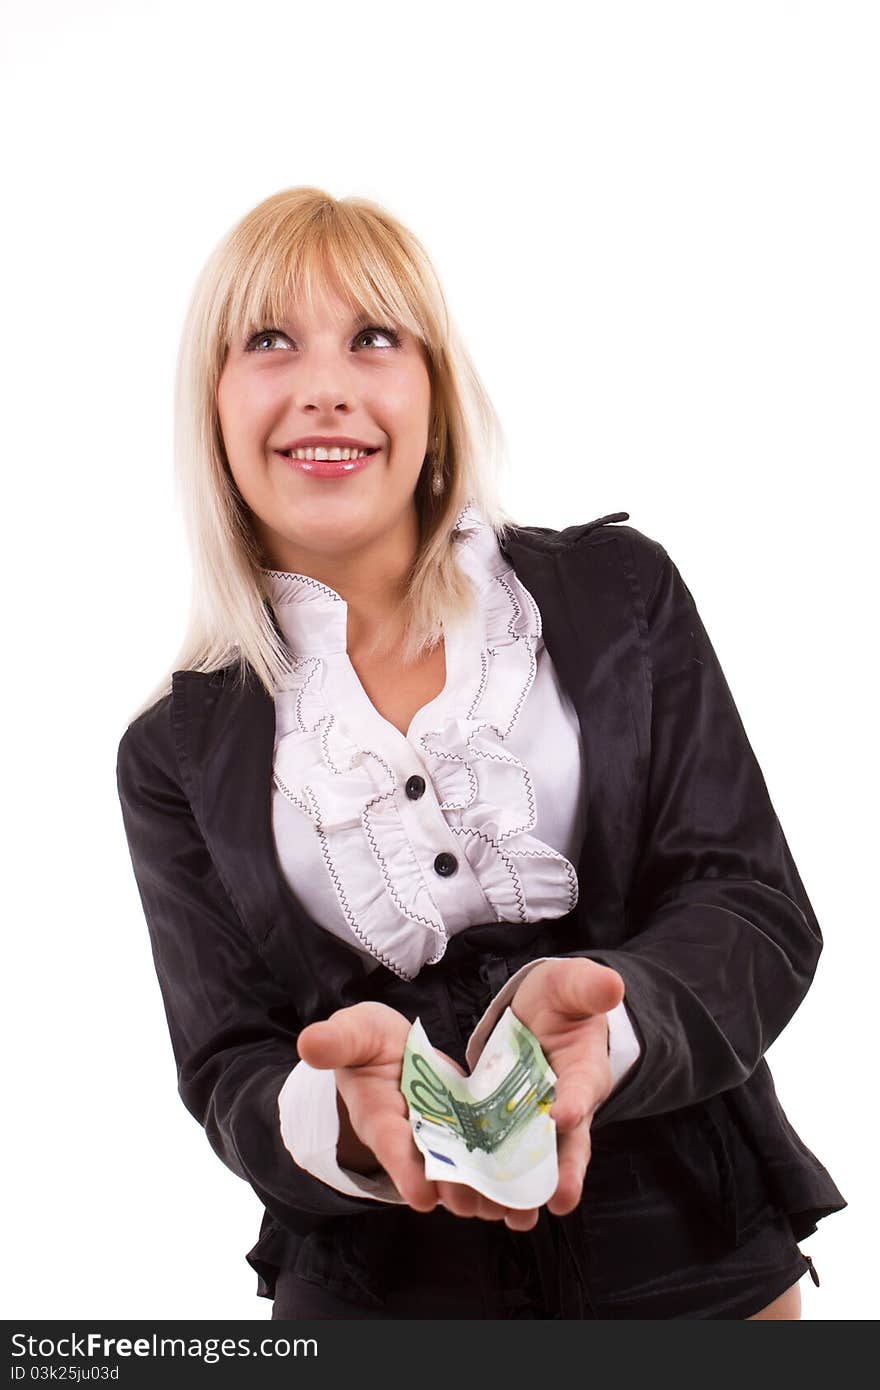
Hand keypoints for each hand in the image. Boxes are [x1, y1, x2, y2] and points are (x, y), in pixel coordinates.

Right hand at [296, 1002, 542, 1230]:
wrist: (386, 1052)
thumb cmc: (363, 1044)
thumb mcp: (352, 1033)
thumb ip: (336, 1041)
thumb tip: (308, 1043)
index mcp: (378, 1114)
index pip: (390, 1144)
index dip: (405, 1170)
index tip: (421, 1197)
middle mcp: (411, 1137)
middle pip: (434, 1170)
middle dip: (456, 1190)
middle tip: (478, 1206)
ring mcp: (440, 1138)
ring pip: (466, 1174)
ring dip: (489, 1195)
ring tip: (518, 1212)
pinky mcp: (466, 1132)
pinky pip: (487, 1159)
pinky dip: (508, 1177)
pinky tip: (536, 1195)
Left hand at [509, 958, 624, 1216]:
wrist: (541, 1014)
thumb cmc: (562, 1001)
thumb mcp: (572, 985)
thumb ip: (589, 988)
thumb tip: (613, 984)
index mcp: (584, 1071)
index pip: (582, 1088)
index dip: (574, 1101)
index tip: (564, 1115)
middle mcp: (564, 1105)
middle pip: (567, 1145)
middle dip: (562, 1173)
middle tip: (556, 1201)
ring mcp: (534, 1120)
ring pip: (533, 1161)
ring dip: (525, 1189)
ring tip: (513, 1217)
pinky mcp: (504, 1124)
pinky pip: (498, 1154)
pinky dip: (490, 1178)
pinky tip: (475, 1199)